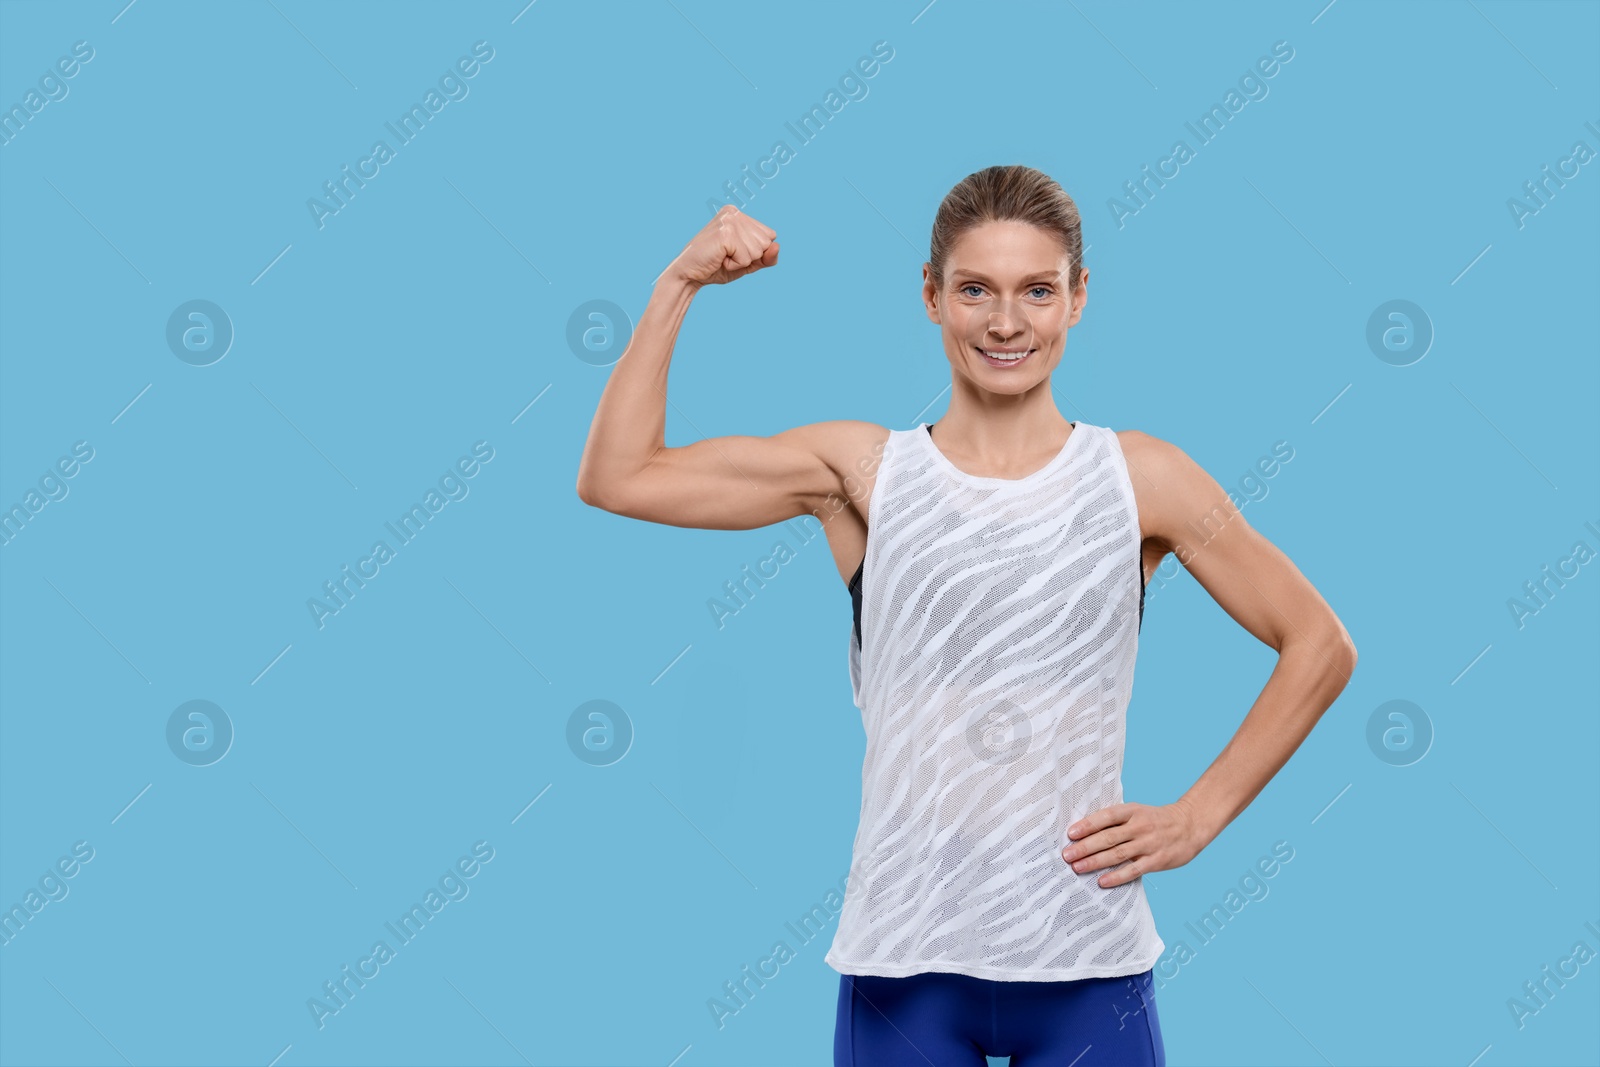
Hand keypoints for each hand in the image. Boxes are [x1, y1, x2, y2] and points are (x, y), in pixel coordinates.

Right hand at [666, 205, 778, 286]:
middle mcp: (734, 212)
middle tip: (726, 256)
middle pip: (766, 242)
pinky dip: (734, 265)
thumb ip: (766, 257)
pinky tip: (719, 259)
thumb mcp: (747, 263)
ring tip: (722, 257)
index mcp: (738, 214)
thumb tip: (777, 246)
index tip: (733, 251)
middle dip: (749, 257)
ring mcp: (730, 221)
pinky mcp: (725, 233)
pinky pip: (746, 258)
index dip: (755, 252)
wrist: (688, 275)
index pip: (769, 235)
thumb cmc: (715, 267)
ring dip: (741, 262)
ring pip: (758, 250)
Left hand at [1060, 801, 1208, 888]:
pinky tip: (1102, 881)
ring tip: (1077, 867)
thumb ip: (1116, 820)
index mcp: (1132, 811)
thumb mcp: (1137, 812)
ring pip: (1117, 854)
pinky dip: (1117, 877)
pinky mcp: (1157, 861)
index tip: (1070, 833)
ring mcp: (1148, 844)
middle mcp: (1139, 826)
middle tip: (1067, 855)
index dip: (1088, 825)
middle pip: (1108, 837)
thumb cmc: (1156, 819)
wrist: (1190, 825)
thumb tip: (1085, 831)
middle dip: (1085, 847)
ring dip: (1095, 862)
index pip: (1106, 817)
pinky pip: (1133, 870)